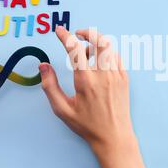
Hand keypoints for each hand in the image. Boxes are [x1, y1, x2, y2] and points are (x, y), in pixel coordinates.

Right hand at [40, 26, 159, 167]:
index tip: (58, 30)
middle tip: (77, 35)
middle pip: (99, 41)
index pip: (75, 49)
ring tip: (86, 56)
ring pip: (109, 48)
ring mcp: (117, 75)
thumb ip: (50, 86)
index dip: (65, 36)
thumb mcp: (62, 109)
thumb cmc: (87, 125)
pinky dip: (106, 54)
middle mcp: (103, 75)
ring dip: (96, 45)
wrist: (114, 137)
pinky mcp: (125, 79)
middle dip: (87, 33)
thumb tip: (43, 65)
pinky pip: (116, 57)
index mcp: (86, 81)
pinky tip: (99, 63)